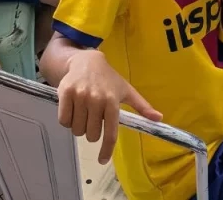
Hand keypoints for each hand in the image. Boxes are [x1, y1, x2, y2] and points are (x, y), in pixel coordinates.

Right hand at [57, 49, 162, 163]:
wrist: (87, 61)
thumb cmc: (109, 79)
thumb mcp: (126, 90)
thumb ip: (142, 106)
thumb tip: (159, 118)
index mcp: (112, 101)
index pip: (110, 133)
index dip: (106, 149)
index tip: (102, 160)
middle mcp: (96, 99)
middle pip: (91, 135)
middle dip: (92, 132)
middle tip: (93, 119)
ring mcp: (80, 96)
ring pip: (77, 129)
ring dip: (79, 127)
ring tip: (83, 113)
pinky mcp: (65, 93)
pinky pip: (64, 120)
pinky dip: (67, 121)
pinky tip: (73, 110)